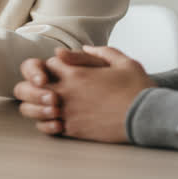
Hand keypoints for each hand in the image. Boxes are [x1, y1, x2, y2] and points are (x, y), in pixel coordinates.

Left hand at [19, 46, 155, 142]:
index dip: (53, 65)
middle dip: (34, 85)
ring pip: (33, 109)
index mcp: (76, 72)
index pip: (48, 64)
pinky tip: (58, 121)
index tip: (63, 70)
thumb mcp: (123, 62)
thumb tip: (85, 48)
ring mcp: (68, 112)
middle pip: (31, 86)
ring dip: (36, 106)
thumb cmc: (137, 88)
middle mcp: (66, 92)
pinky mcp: (74, 130)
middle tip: (46, 88)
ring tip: (49, 106)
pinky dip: (48, 124)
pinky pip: (47, 127)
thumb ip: (102, 52)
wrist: (147, 117)